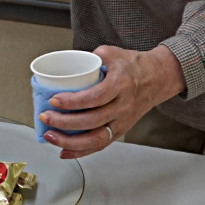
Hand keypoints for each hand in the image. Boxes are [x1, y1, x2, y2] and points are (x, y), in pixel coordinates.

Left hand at [39, 44, 186, 158]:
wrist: (158, 78)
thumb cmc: (134, 65)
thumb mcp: (112, 53)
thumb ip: (89, 57)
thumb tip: (65, 61)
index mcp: (120, 85)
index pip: (95, 98)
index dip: (73, 102)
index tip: (54, 100)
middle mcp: (123, 106)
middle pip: (92, 120)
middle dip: (65, 122)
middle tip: (46, 117)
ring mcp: (123, 121)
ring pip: (96, 138)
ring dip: (70, 141)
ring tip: (50, 136)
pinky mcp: (120, 130)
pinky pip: (101, 145)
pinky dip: (81, 151)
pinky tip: (64, 151)